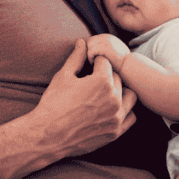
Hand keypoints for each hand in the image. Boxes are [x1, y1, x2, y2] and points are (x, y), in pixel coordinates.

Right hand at [34, 39, 136, 156]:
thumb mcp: (63, 76)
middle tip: (92, 83)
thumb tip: (82, 42)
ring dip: (120, 92)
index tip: (88, 68)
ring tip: (104, 95)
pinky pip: (131, 116)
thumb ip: (76, 58)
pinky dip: (124, 111)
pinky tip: (110, 110)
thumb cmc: (53, 104)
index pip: (106, 63)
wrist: (47, 136)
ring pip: (129, 96)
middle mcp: (114, 99)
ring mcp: (116, 117)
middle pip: (118, 78)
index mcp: (102, 81)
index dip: (95, 63)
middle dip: (106, 77)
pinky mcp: (115, 132)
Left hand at [86, 34, 130, 70]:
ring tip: (94, 62)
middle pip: (89, 41)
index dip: (90, 49)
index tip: (93, 59)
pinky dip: (91, 58)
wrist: (130, 66)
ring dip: (89, 55)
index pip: (92, 40)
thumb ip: (103, 50)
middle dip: (89, 51)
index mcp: (108, 38)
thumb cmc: (121, 64)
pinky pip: (91, 51)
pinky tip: (95, 64)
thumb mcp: (112, 53)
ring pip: (89, 46)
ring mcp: (106, 41)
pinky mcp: (105, 47)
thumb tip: (89, 52)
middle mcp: (107, 37)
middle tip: (92, 61)